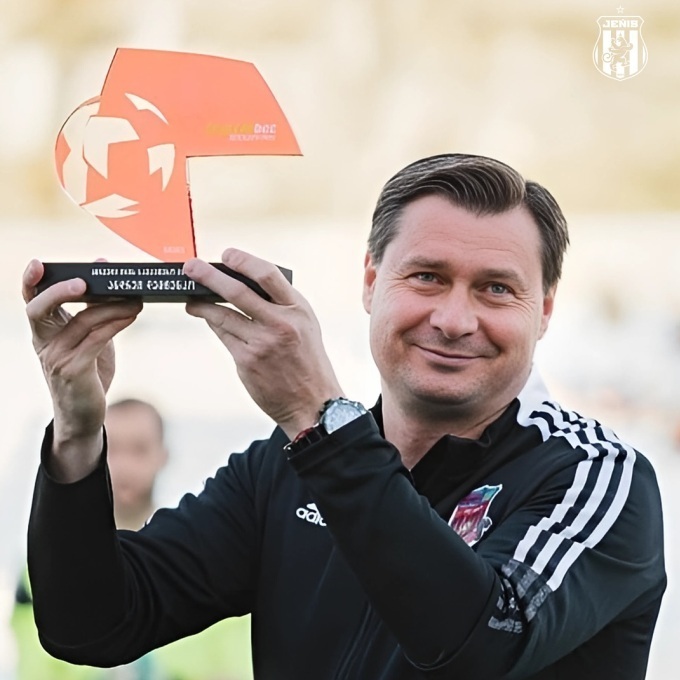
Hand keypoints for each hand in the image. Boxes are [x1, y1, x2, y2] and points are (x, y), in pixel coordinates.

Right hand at [23, 259, 141, 479]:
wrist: (83, 416)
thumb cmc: (88, 372)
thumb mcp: (88, 338)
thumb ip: (93, 307)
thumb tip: (103, 267)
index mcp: (44, 332)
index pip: (30, 302)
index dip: (30, 282)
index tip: (38, 264)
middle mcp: (44, 343)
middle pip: (39, 309)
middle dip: (60, 291)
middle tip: (85, 281)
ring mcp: (56, 358)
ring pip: (81, 322)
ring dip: (112, 306)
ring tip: (136, 299)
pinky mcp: (74, 371)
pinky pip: (96, 340)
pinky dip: (116, 324)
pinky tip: (132, 315)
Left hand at [184, 249, 343, 438]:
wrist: (312, 403)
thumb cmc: (307, 360)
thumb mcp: (304, 325)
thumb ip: (281, 305)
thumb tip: (244, 283)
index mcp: (298, 310)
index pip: (268, 275)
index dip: (244, 261)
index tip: (227, 254)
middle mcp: (280, 323)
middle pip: (237, 292)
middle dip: (209, 276)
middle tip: (191, 267)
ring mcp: (262, 343)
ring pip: (222, 315)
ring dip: (201, 304)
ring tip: (190, 299)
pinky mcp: (246, 361)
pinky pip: (223, 336)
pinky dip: (212, 324)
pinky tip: (205, 317)